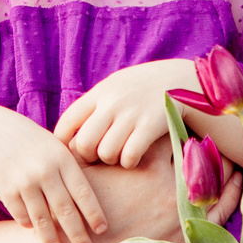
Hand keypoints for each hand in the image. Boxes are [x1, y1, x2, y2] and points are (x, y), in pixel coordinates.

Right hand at [0, 106, 109, 242]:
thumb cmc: (32, 142)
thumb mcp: (54, 146)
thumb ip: (72, 169)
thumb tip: (92, 202)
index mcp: (62, 158)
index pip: (82, 191)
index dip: (93, 213)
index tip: (103, 231)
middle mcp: (44, 171)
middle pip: (65, 211)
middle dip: (78, 236)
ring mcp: (24, 182)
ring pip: (42, 220)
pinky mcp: (6, 191)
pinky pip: (23, 217)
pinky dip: (30, 226)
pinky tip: (36, 232)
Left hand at [53, 59, 194, 169]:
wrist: (179, 80)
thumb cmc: (141, 88)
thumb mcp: (114, 87)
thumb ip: (93, 106)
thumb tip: (67, 134)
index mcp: (99, 93)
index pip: (67, 123)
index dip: (63, 143)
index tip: (70, 151)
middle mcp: (111, 103)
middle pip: (84, 143)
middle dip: (88, 156)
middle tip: (98, 156)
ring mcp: (131, 114)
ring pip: (106, 153)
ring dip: (111, 160)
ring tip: (118, 154)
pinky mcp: (150, 126)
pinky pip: (129, 156)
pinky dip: (129, 162)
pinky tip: (134, 157)